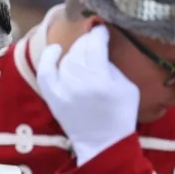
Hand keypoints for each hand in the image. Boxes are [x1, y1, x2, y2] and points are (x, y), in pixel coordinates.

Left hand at [37, 25, 140, 165]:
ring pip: (66, 59)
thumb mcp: (128, 87)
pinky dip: (48, 58)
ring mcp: (64, 90)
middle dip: (88, 41)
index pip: (95, 45)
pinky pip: (45, 72)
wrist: (103, 142)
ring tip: (82, 52)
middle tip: (93, 42)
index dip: (99, 34)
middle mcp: (80, 82)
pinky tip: (55, 50)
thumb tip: (99, 48)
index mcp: (101, 79)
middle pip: (80, 50)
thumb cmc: (121, 114)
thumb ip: (112, 65)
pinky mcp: (53, 98)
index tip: (101, 31)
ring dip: (75, 51)